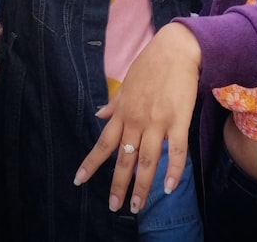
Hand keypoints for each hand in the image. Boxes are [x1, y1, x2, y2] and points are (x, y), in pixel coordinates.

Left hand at [75, 23, 200, 213]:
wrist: (176, 49)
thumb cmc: (151, 65)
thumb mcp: (126, 85)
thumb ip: (114, 104)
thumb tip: (99, 115)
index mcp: (122, 112)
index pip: (103, 143)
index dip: (91, 163)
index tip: (79, 180)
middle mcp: (136, 120)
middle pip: (124, 158)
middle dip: (118, 184)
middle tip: (114, 206)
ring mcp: (157, 122)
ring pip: (147, 160)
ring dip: (141, 186)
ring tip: (136, 205)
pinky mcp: (178, 121)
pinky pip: (175, 151)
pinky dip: (173, 171)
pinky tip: (169, 187)